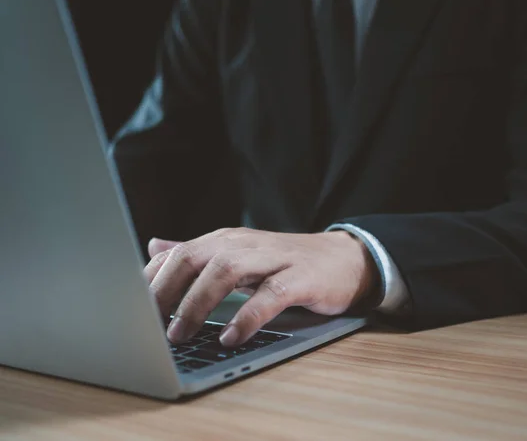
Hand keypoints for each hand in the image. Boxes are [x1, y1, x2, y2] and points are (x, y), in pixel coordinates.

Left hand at [145, 228, 375, 345]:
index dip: (151, 281)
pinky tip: (230, 337)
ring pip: (226, 270)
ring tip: (180, 334)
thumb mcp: (238, 255)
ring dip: (198, 303)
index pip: (178, 253)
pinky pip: (270, 295)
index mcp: (227, 240)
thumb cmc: (286, 262)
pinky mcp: (300, 277)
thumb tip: (154, 246)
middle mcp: (245, 244)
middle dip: (167, 291)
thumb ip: (197, 253)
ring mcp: (274, 258)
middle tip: (149, 325)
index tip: (131, 310)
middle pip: (195, 257)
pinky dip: (247, 317)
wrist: (344, 259)